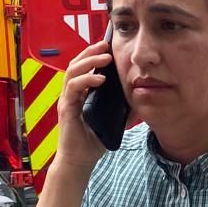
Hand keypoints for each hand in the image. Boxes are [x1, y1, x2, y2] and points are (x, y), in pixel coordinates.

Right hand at [55, 39, 116, 172]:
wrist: (80, 161)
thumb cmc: (93, 142)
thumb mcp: (114, 122)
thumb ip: (125, 110)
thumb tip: (141, 99)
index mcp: (81, 94)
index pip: (84, 68)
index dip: (94, 55)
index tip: (108, 47)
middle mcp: (72, 94)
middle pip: (76, 64)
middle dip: (91, 52)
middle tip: (105, 45)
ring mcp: (67, 100)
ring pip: (72, 72)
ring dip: (88, 62)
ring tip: (104, 57)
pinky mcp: (66, 109)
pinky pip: (73, 88)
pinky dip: (86, 80)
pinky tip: (99, 79)